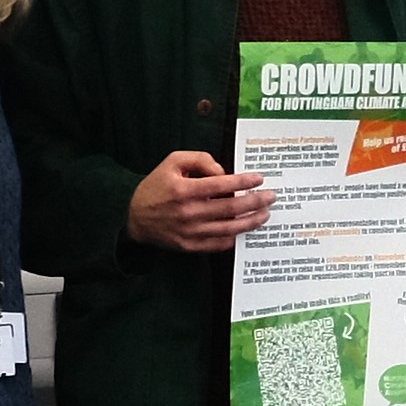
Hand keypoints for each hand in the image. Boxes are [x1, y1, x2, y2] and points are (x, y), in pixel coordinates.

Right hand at [129, 148, 269, 250]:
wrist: (134, 216)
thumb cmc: (156, 186)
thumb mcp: (173, 162)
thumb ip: (200, 159)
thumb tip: (223, 173)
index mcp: (184, 190)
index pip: (221, 185)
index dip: (243, 182)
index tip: (259, 179)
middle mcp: (189, 212)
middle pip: (231, 209)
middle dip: (255, 202)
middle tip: (271, 197)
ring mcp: (190, 232)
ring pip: (229, 229)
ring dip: (251, 222)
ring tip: (264, 214)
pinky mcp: (189, 246)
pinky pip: (218, 244)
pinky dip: (234, 238)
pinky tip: (244, 229)